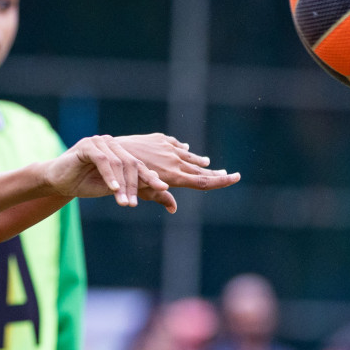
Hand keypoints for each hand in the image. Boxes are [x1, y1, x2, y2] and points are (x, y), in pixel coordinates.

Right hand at [45, 135, 175, 212]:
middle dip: (135, 185)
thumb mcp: (110, 188)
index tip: (163, 189)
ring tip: (125, 203)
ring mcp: (99, 142)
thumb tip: (157, 183)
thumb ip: (130, 185)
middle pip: (131, 163)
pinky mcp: (87, 146)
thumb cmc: (82, 184)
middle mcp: (111, 143)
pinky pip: (103, 161)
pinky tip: (113, 190)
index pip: (138, 164)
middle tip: (134, 204)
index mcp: (118, 151)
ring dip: (122, 185)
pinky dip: (109, 176)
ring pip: (118, 163)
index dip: (150, 177)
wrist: (55, 182)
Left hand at [116, 133, 240, 192]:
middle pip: (200, 169)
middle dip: (214, 172)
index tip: (235, 177)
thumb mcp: (144, 191)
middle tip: (227, 173)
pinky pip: (176, 144)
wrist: (113, 151)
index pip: (203, 181)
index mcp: (174, 176)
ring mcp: (168, 148)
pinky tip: (186, 148)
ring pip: (189, 155)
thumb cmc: (125, 178)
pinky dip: (182, 149)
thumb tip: (173, 209)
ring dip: (198, 160)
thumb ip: (161, 197)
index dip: (221, 181)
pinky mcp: (160, 139)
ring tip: (206, 162)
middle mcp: (175, 161)